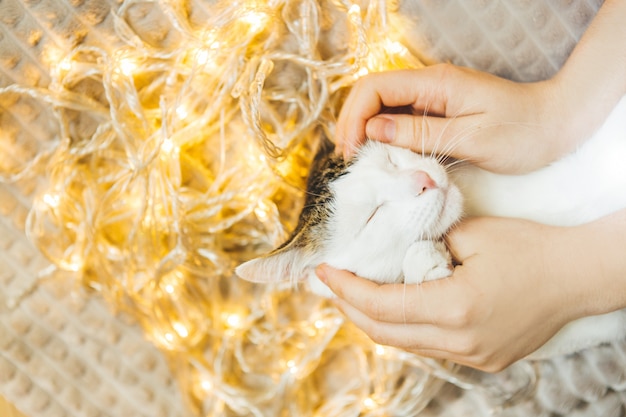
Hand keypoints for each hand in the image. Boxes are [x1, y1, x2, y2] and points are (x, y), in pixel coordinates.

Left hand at [315, 217, 582, 371]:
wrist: (577, 276)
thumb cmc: (529, 246)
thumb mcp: (470, 233)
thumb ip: (425, 244)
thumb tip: (395, 254)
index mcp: (457, 307)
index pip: (383, 306)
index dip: (347, 289)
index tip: (324, 271)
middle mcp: (462, 341)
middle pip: (386, 333)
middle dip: (351, 308)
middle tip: (331, 284)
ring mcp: (473, 356)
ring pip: (406, 345)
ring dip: (375, 320)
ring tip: (354, 294)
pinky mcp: (483, 359)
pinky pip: (429, 347)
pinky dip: (405, 328)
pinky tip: (395, 307)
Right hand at [335, 64, 582, 174]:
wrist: (556, 125)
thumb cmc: (521, 133)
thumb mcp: (469, 138)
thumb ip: (419, 134)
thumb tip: (372, 131)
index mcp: (435, 83)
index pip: (375, 88)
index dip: (354, 118)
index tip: (352, 151)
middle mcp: (429, 85)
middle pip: (372, 94)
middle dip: (353, 124)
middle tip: (351, 160)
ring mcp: (433, 98)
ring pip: (383, 108)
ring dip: (366, 132)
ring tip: (361, 161)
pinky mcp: (438, 112)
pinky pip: (401, 120)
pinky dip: (385, 137)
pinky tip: (383, 157)